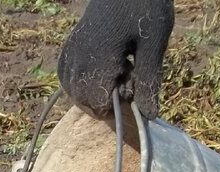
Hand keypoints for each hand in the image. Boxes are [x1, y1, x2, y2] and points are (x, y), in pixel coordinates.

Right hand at [57, 0, 174, 119]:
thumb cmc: (144, 7)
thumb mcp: (154, 43)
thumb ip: (149, 79)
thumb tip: (149, 114)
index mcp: (99, 59)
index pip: (98, 104)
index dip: (118, 105)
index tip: (133, 86)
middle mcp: (78, 59)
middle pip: (83, 101)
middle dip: (104, 101)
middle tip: (125, 78)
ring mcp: (70, 53)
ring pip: (72, 92)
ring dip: (91, 93)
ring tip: (113, 74)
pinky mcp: (68, 47)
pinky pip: (65, 77)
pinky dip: (78, 83)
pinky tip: (96, 73)